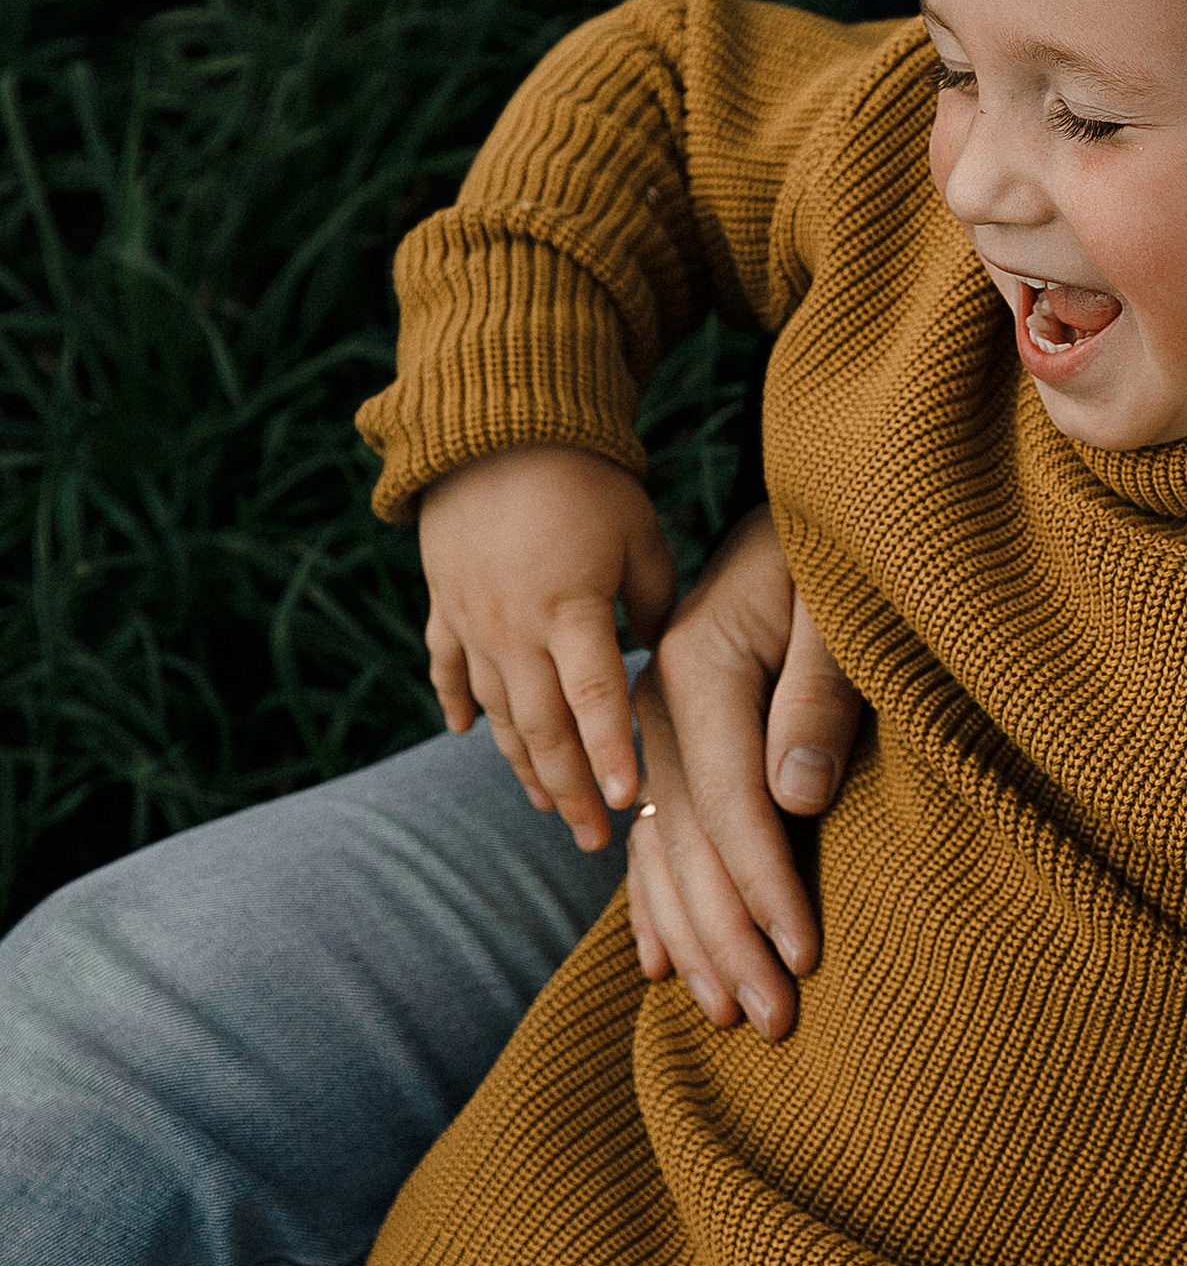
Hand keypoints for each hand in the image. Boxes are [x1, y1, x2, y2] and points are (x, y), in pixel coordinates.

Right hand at [418, 446, 676, 845]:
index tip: (628, 802)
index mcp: (570, 607)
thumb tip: (664, 656)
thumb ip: (659, 599)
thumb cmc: (587, 478)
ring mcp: (470, 621)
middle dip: (569, 791)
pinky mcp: (444, 605)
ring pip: (496, 713)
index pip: (594, 699)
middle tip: (594, 840)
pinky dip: (460, 705)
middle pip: (541, 728)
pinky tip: (469, 735)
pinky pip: (447, 668)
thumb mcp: (641, 533)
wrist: (495, 425)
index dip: (610, 754)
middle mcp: (512, 626)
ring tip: (548, 808)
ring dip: (522, 766)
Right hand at [624, 513, 863, 1037]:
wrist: (792, 519)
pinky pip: (649, 838)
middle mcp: (653, 707)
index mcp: (694, 667)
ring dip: (695, 940)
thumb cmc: (835, 563)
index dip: (768, 887)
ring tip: (730, 1015)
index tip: (807, 956)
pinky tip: (665, 966)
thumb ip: (820, 696)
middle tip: (775, 1022)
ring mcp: (647, 730)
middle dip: (732, 940)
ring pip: (660, 853)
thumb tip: (796, 799)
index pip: (732, 805)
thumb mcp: (839, 609)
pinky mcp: (661, 745)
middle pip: (687, 845)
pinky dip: (657, 905)